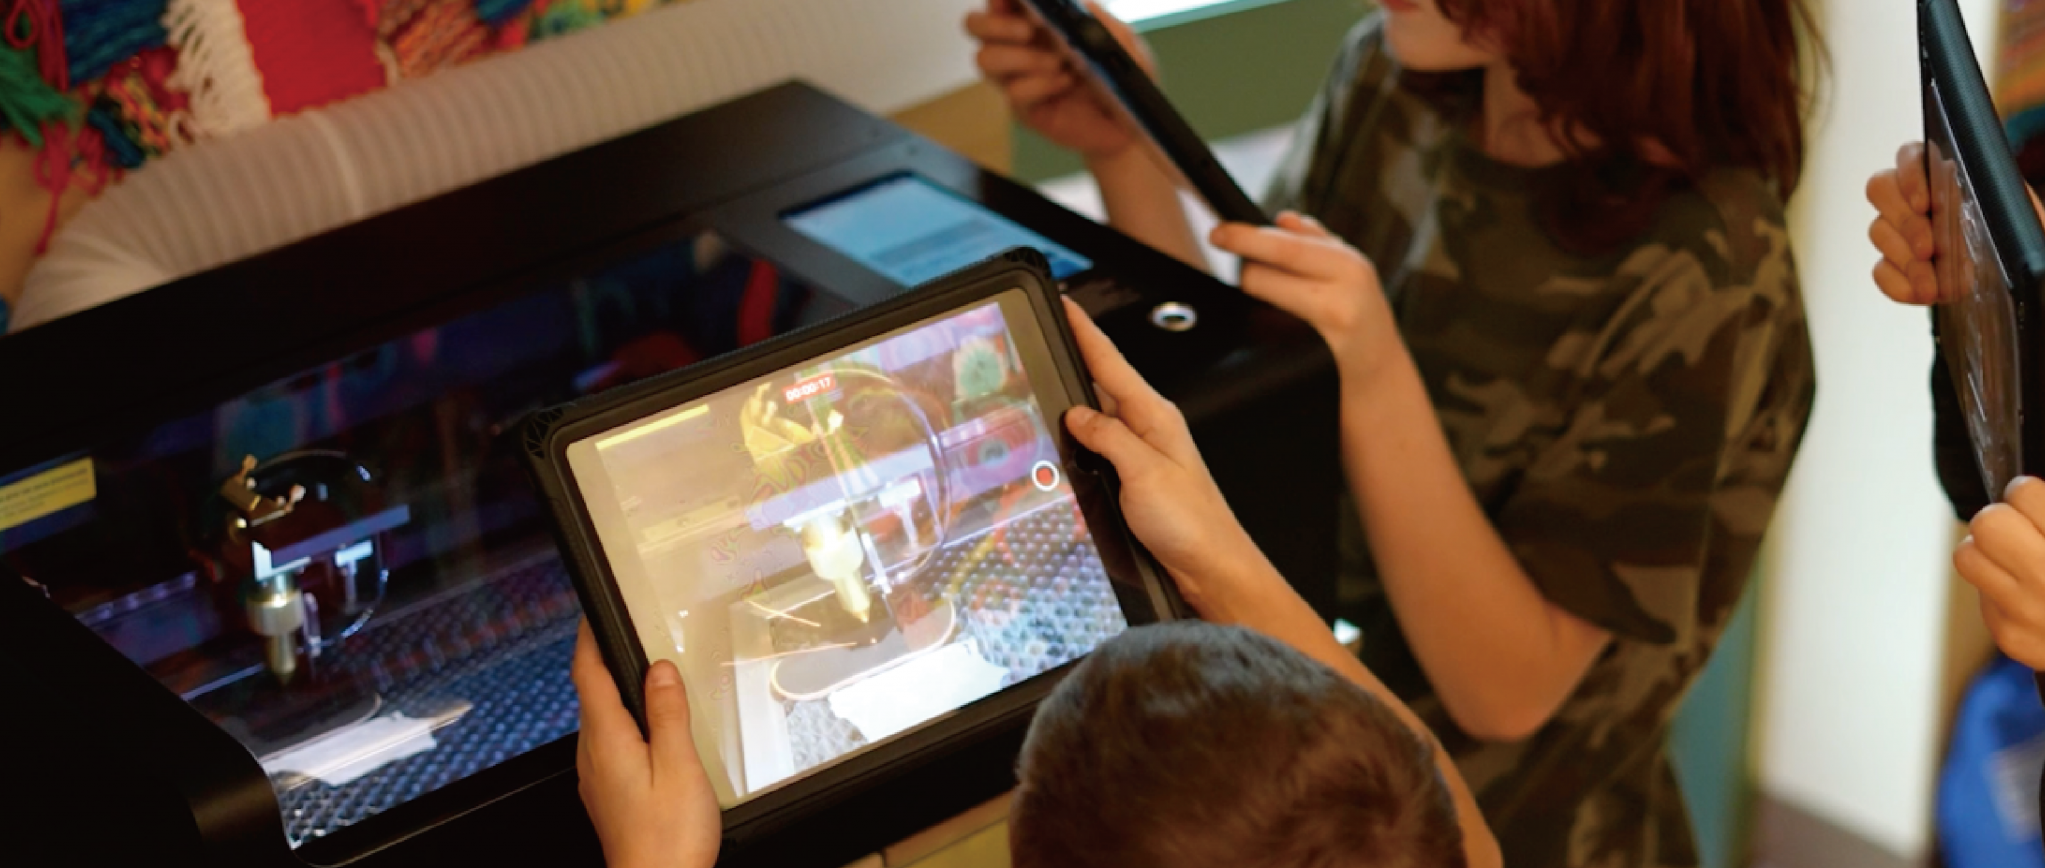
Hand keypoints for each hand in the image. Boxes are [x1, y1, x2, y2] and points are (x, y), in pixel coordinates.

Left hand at [572, 621, 719, 867]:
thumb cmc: (668, 837)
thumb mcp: (679, 765)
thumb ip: (669, 713)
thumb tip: (660, 670)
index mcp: (607, 740)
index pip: (587, 674)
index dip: (589, 639)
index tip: (593, 613)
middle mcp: (592, 755)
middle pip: (592, 694)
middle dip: (606, 660)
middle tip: (628, 632)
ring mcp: (597, 776)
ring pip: (601, 719)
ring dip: (617, 691)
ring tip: (646, 672)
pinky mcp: (608, 792)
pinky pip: (610, 742)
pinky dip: (626, 720)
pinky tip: (652, 726)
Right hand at [964, 0, 1150, 159]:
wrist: (1131, 120)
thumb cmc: (1121, 73)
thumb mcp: (1119, 36)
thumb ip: (1092, 16)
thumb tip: (1069, 3)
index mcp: (1035, 20)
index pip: (1000, 0)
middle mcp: (1018, 46)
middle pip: (973, 25)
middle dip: (995, 23)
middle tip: (1029, 31)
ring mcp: (1017, 78)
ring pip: (984, 59)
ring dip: (1021, 57)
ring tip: (1058, 61)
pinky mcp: (1024, 108)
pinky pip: (1014, 91)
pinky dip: (1041, 83)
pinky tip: (1065, 82)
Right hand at [1059, 298, 1282, 618]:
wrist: (1213, 569)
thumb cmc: (1193, 525)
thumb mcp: (1144, 472)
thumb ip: (1108, 436)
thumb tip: (1076, 413)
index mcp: (1155, 416)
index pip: (1111, 361)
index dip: (1084, 330)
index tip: (1063, 303)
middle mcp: (1149, 429)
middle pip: (1101, 383)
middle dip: (1072, 357)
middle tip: (1042, 335)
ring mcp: (1142, 454)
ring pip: (1098, 417)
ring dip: (1072, 400)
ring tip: (1045, 380)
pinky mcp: (1136, 479)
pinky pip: (1100, 447)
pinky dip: (1078, 438)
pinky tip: (1064, 440)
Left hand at [1209, 212, 1397, 380]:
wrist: (1381, 373)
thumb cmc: (1360, 317)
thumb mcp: (1349, 273)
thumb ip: (1316, 241)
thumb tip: (1283, 218)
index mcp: (1348, 266)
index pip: (1284, 248)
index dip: (1244, 239)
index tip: (1217, 234)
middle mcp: (1341, 296)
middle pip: (1262, 276)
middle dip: (1245, 270)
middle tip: (1240, 266)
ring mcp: (1327, 332)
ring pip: (1261, 302)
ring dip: (1256, 294)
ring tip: (1274, 298)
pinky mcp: (1312, 358)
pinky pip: (1268, 332)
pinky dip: (1264, 321)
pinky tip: (1279, 324)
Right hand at [1868, 141, 2044, 303]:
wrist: (2020, 282)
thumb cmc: (2021, 245)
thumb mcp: (2020, 217)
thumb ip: (1998, 199)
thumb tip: (1973, 201)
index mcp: (1950, 176)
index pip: (1911, 155)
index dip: (1909, 175)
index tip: (1924, 204)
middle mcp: (1920, 198)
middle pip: (1881, 189)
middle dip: (1905, 222)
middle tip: (1928, 249)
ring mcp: (1902, 232)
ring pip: (1878, 231)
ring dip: (1906, 260)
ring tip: (1933, 284)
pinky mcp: (1895, 266)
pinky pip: (1880, 271)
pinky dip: (1898, 285)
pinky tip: (1923, 294)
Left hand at [1956, 478, 2044, 668]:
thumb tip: (2026, 491)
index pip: (2023, 492)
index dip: (2028, 492)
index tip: (2034, 501)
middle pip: (1986, 522)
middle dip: (2001, 518)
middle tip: (2020, 527)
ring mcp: (2025, 612)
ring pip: (1967, 556)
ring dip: (1986, 551)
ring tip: (2015, 556)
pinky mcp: (2009, 636)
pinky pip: (1983, 595)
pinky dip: (2000, 589)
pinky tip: (2029, 594)